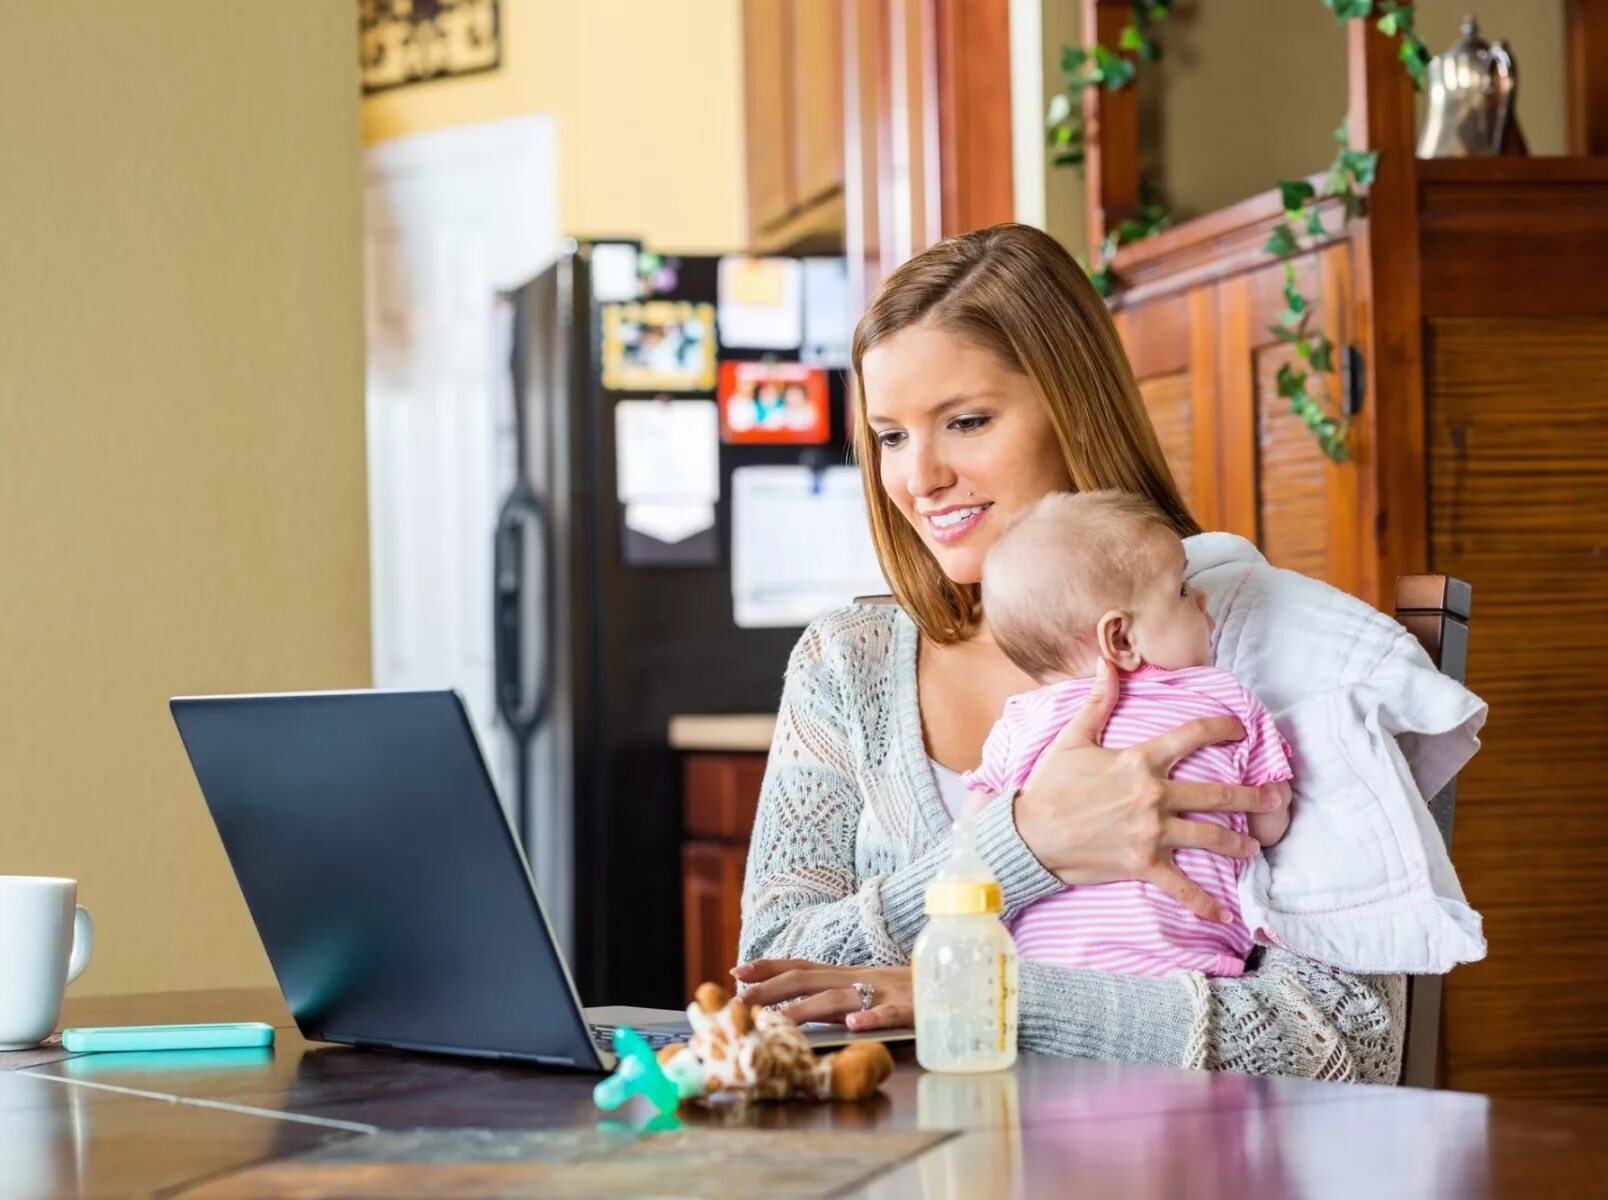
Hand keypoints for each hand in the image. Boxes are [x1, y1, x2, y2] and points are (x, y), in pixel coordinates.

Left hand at [729, 959, 912, 1031]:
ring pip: (840, 999)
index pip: (801, 966)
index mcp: (849, 974)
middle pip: (809, 980)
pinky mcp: (911, 1009)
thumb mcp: (869, 990)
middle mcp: (860, 979)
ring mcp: (885, 992)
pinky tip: (853, 1027)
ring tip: (780, 1020)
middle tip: (739, 1001)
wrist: (961, 983)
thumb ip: (837, 995)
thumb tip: (797, 1007)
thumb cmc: (911, 992)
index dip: (769, 967)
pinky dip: (870, 1019)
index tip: (737, 971)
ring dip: (807, 1008)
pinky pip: (888, 1014)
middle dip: (771, 989)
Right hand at [1014, 659, 1282, 923]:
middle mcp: (1153, 796)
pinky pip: (1181, 886)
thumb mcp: (1073, 738)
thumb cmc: (1050, 785)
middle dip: (1253, 796)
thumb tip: (1105, 663)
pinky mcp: (1143, 865)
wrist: (1029, 833)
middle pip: (1217, 794)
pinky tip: (1224, 913)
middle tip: (1275, 797)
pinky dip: (1204, 903)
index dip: (1223, 728)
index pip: (1192, 736)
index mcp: (1139, 762)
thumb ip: (1098, 701)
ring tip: (1255, 846)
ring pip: (1211, 838)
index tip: (1242, 729)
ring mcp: (1151, 833)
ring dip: (1240, 843)